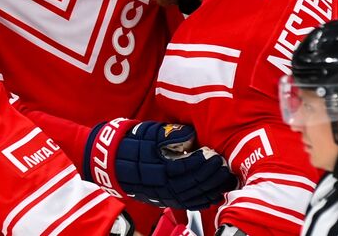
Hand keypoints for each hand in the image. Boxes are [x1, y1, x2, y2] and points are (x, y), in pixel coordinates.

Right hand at [84, 119, 238, 209]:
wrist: (113, 162)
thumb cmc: (133, 143)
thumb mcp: (151, 133)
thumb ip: (172, 134)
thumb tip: (191, 134)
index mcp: (160, 166)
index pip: (187, 167)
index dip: (203, 162)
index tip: (215, 155)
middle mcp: (163, 184)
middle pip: (193, 183)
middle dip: (211, 176)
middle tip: (224, 167)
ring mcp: (164, 195)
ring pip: (193, 196)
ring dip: (211, 189)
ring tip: (224, 180)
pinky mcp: (165, 200)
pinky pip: (187, 204)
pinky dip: (202, 201)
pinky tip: (213, 196)